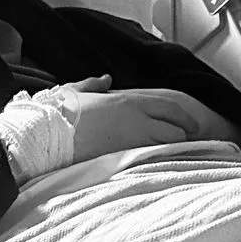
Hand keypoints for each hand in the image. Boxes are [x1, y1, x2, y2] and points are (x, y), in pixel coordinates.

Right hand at [64, 76, 203, 161]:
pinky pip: (151, 160)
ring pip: (167, 147)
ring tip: (165, 153)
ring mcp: (132, 142)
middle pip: (175, 130)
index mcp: (128, 101)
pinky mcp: (125, 160)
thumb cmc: (60, 112)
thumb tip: (106, 79)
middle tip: (179, 141)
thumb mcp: (76, 90)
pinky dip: (155, 160)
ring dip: (169, 150)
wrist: (48, 135)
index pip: (171, 107)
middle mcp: (137, 120)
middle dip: (180, 136)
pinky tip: (151, 162)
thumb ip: (94, 84)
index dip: (186, 117)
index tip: (192, 124)